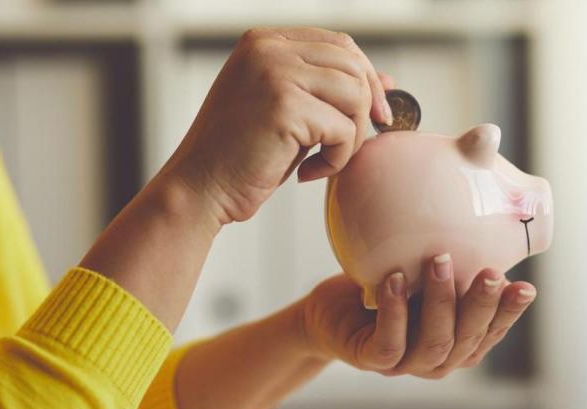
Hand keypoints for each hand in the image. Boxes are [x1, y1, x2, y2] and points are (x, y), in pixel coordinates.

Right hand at [164, 27, 391, 224]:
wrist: (199, 189)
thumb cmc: (239, 157)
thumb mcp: (287, 112)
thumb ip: (326, 90)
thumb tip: (387, 81)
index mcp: (263, 42)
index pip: (339, 43)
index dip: (365, 77)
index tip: (373, 114)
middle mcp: (268, 48)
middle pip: (352, 64)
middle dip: (365, 107)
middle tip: (352, 146)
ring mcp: (275, 73)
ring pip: (354, 95)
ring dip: (350, 137)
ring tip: (323, 160)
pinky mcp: (284, 106)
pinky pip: (343, 129)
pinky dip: (336, 159)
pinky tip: (307, 173)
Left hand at [300, 256, 536, 378]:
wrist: (332, 312)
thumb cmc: (387, 289)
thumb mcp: (424, 274)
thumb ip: (453, 264)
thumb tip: (481, 211)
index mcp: (459, 343)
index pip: (491, 331)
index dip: (509, 313)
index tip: (526, 287)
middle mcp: (438, 359)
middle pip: (467, 340)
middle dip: (481, 305)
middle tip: (491, 272)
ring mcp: (405, 364)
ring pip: (434, 343)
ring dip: (440, 301)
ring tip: (439, 260)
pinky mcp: (370, 360)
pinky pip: (388, 343)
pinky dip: (395, 311)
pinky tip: (395, 280)